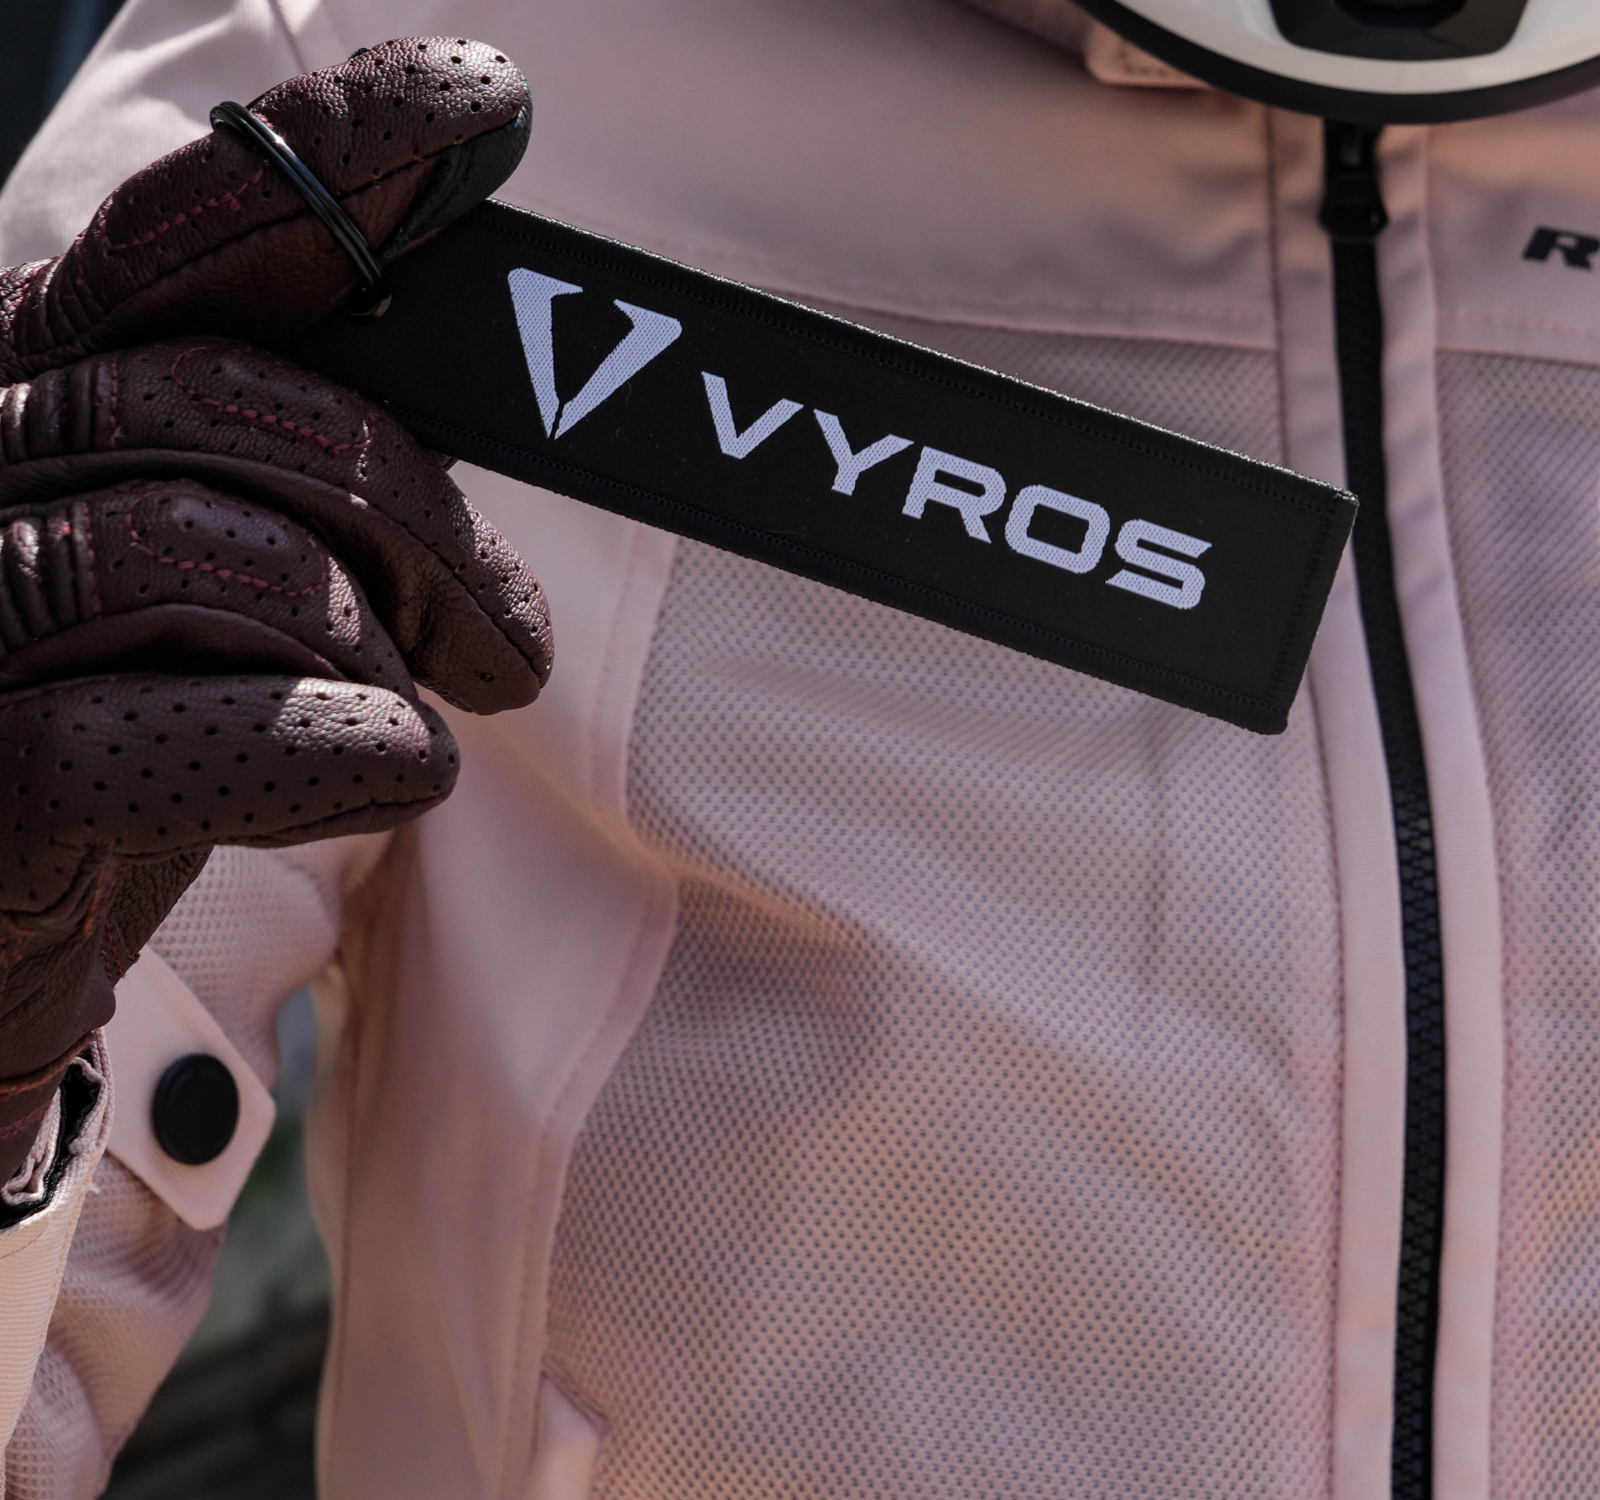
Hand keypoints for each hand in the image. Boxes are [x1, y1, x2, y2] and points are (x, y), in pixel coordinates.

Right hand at [0, 38, 549, 1181]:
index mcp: (31, 381)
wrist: (4, 938)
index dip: (332, 162)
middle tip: (511, 635)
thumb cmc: (132, 738)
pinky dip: (332, 746)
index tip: (486, 112)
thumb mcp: (225, 574)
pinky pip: (165, 734)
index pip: (176, 239)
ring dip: (381, 646)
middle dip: (422, 518)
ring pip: (218, 557)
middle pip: (235, 406)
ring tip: (442, 713)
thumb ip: (306, 456)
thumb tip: (474, 360)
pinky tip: (400, 770)